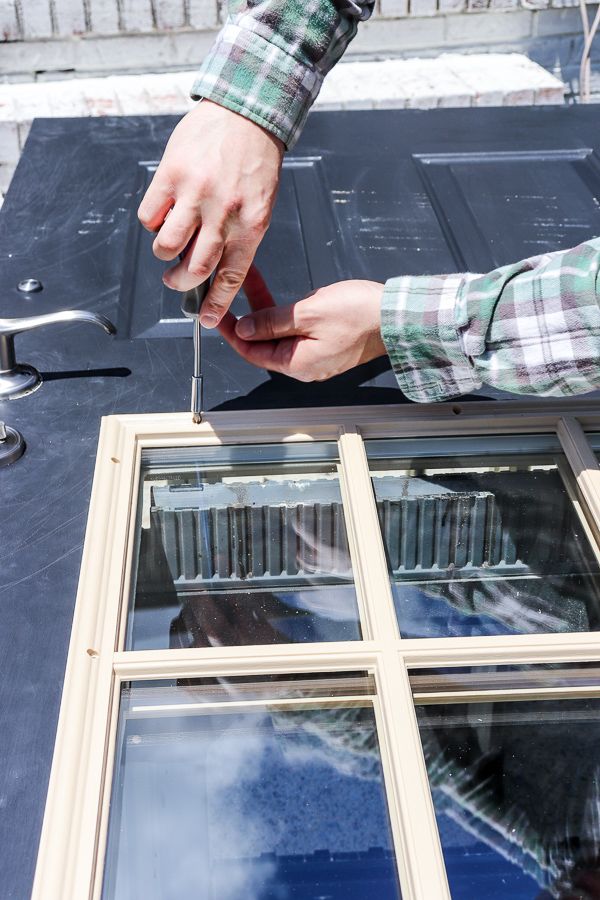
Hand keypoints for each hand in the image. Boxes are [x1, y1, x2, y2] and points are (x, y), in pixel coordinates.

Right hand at [137, 100, 283, 327]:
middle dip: (181, 283)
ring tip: (168, 244)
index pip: (231, 276)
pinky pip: (150, 215)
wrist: (246, 110)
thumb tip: (212, 267)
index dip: (216, 303)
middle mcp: (223, 213)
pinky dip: (152, 222)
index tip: (206, 319)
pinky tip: (163, 212)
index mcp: (250, 224)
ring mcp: (195, 194)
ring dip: (163, 254)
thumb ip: (238, 235)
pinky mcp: (171, 175)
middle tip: (176, 281)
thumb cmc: (254, 160)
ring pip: (167, 246)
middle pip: (194, 268)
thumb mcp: (259, 203)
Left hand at [218, 268, 385, 380]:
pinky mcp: (327, 342)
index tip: (218, 314)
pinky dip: (284, 311)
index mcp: (297, 364)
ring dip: (265, 308)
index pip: (252, 352)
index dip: (233, 332)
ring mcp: (316, 355)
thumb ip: (271, 322)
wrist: (397, 317)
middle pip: (264, 342)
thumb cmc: (359, 315)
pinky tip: (278, 292)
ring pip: (280, 332)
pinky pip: (297, 329)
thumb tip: (245, 329)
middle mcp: (304, 365)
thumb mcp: (307, 313)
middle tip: (229, 291)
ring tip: (251, 280)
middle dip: (247, 315)